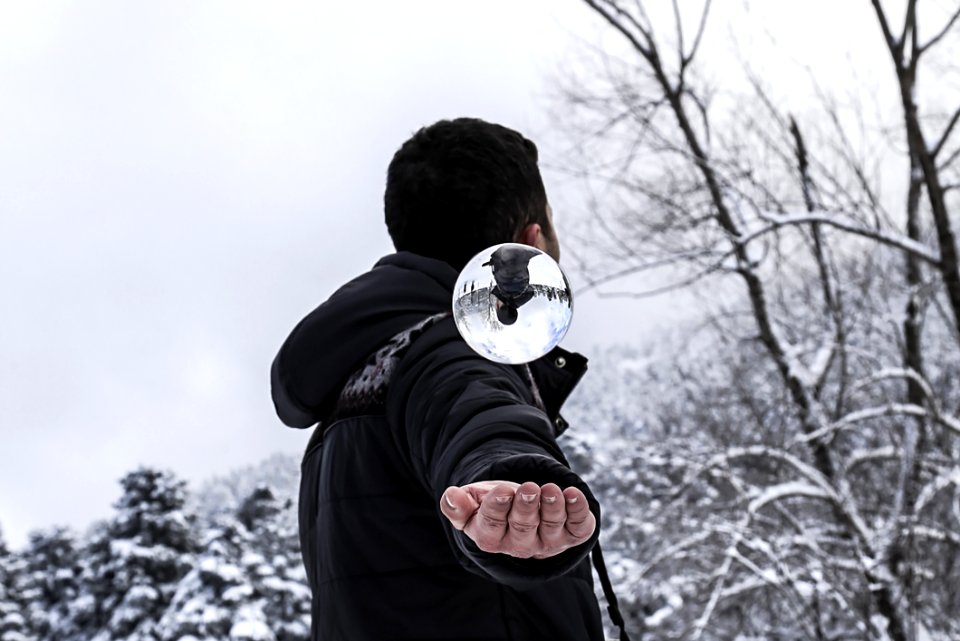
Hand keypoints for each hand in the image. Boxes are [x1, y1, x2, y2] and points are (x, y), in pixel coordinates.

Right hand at [439, 480, 595, 558]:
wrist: (525, 508)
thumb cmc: (495, 503)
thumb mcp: (473, 502)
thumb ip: (459, 503)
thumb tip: (450, 496)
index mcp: (491, 538)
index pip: (492, 526)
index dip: (497, 508)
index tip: (502, 491)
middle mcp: (520, 545)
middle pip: (523, 528)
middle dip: (527, 507)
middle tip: (529, 488)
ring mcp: (548, 542)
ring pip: (551, 527)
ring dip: (553, 507)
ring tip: (551, 489)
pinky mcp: (571, 535)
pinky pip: (578, 527)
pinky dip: (578, 511)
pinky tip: (574, 494)